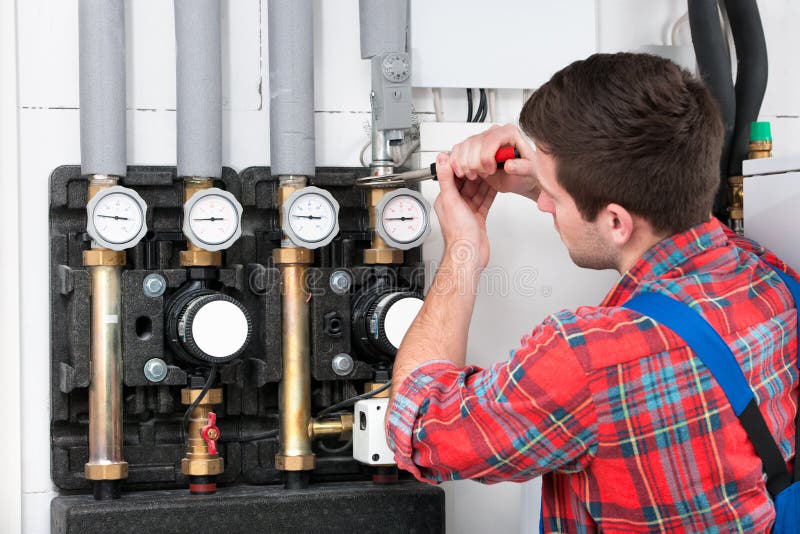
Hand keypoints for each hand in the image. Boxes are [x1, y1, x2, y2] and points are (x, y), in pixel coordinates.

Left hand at [433, 153, 496, 271]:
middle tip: (485, 160)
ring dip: (484, 181)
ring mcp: (467, 211)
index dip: (462, 165)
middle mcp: (456, 204)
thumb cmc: (459, 233)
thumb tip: (441, 161)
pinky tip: (495, 185)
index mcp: (446, 199)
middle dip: (475, 171)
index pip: (453, 176)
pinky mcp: (478, 217)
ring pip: (477, 191)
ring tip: (492, 169)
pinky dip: (490, 193)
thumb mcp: (451, 200)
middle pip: (467, 182)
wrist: (469, 253)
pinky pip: (484, 201)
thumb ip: (446, 179)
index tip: (470, 154)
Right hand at [448, 123, 539, 199]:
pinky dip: (456, 163)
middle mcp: (495, 133)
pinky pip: (457, 150)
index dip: (486, 157)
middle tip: (486, 174)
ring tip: (476, 175)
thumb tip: (510, 165)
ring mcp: (482, 139)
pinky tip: (464, 172)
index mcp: (510, 133)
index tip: (491, 170)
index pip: (491, 139)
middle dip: (476, 163)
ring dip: (465, 165)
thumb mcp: (529, 172)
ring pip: (464, 147)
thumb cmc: (525, 173)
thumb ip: (521, 168)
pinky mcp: (472, 147)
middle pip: (474, 143)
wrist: (519, 179)